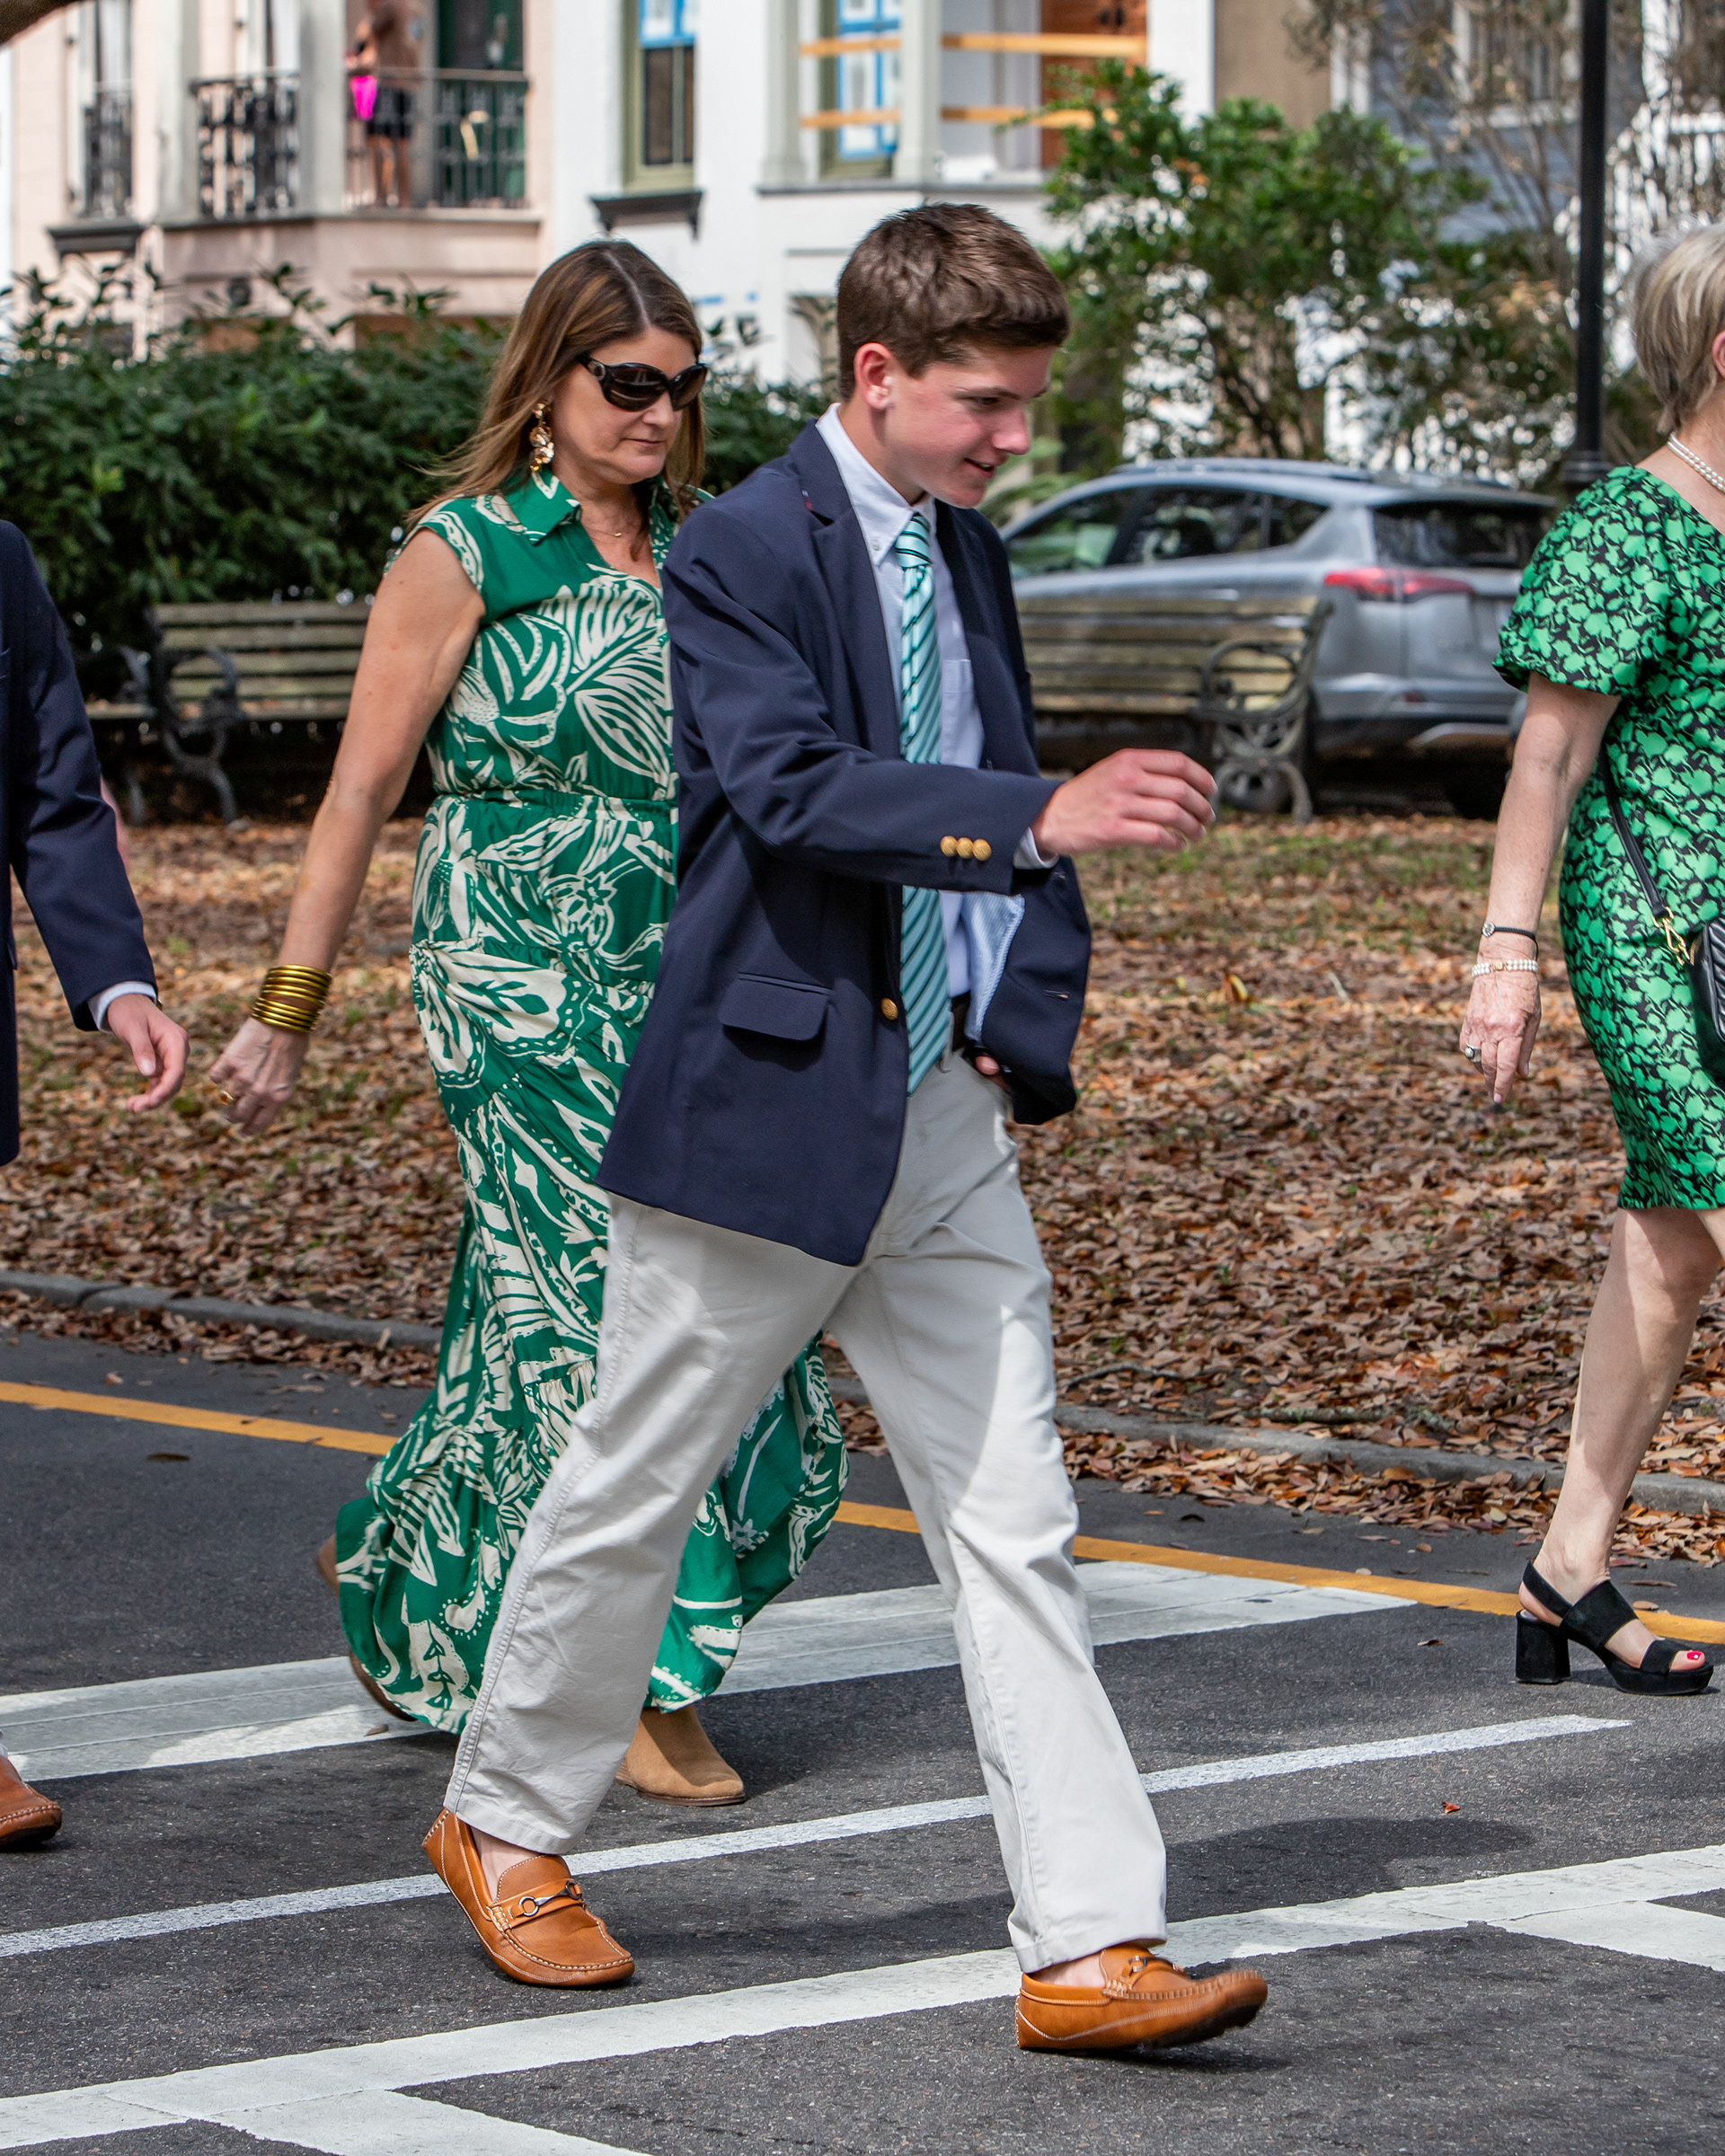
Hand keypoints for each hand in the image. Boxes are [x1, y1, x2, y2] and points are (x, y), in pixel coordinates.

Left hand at [106, 995, 187, 1111]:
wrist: (125, 1003)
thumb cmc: (129, 1012)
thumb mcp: (132, 1028)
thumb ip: (142, 1049)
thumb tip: (148, 1074)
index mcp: (176, 1040)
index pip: (177, 1070)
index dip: (165, 1088)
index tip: (151, 1102)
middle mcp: (178, 1050)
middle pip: (174, 1081)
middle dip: (157, 1097)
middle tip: (135, 1108)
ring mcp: (171, 1057)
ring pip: (167, 1084)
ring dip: (152, 1098)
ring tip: (131, 1108)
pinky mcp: (162, 1062)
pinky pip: (159, 1082)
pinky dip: (149, 1093)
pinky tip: (135, 1101)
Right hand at [208, 1016, 311, 1134]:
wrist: (283, 1019)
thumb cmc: (293, 1045)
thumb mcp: (290, 1075)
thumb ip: (276, 1091)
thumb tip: (261, 1103)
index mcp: (278, 1097)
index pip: (258, 1124)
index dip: (248, 1130)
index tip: (243, 1132)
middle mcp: (259, 1092)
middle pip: (237, 1115)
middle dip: (234, 1116)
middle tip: (232, 1113)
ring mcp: (241, 1078)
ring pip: (225, 1099)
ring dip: (226, 1097)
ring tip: (230, 1090)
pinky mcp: (228, 1063)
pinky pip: (215, 1077)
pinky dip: (218, 1074)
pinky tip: (225, 1069)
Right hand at [1031, 749, 1216, 858]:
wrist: (1049, 816)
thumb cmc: (1086, 796)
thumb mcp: (1113, 770)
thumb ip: (1144, 771)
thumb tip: (1185, 784)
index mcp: (1129, 760)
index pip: (1178, 763)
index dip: (1202, 777)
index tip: (1211, 790)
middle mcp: (1126, 779)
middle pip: (1181, 791)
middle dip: (1202, 808)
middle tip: (1207, 819)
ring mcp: (1120, 805)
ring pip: (1173, 814)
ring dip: (1192, 827)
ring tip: (1196, 835)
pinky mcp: (1113, 830)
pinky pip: (1156, 836)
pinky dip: (1174, 843)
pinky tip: (1176, 845)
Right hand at [1460, 971, 1539, 1103]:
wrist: (1503, 962)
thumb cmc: (1525, 989)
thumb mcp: (1534, 1018)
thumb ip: (1527, 1047)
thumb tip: (1523, 1073)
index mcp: (1512, 1029)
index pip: (1505, 1066)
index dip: (1503, 1085)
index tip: (1501, 1099)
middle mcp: (1492, 1029)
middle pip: (1489, 1066)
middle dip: (1492, 1084)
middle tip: (1496, 1096)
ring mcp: (1477, 1024)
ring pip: (1475, 1057)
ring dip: (1483, 1071)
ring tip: (1491, 1078)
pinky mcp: (1468, 1019)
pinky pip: (1465, 1045)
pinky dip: (1471, 1056)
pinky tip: (1479, 1060)